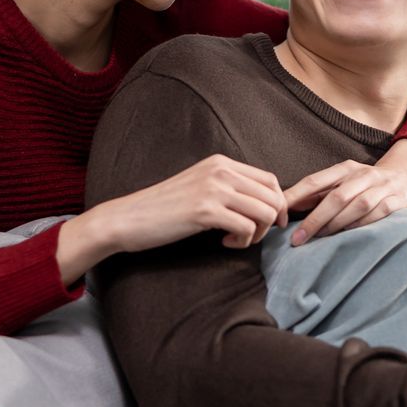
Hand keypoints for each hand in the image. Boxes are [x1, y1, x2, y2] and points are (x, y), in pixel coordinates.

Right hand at [56, 154, 286, 282]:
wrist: (129, 218)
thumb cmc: (164, 208)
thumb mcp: (199, 186)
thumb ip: (227, 187)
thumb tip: (262, 203)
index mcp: (221, 163)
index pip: (269, 179)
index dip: (277, 204)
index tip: (269, 223)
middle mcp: (220, 171)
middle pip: (272, 196)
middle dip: (270, 222)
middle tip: (251, 236)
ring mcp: (213, 189)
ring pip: (264, 212)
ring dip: (257, 234)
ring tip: (236, 240)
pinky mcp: (206, 211)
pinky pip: (246, 228)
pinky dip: (242, 242)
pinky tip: (224, 243)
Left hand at [281, 139, 406, 244]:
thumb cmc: (366, 183)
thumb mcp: (342, 182)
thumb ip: (318, 193)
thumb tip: (285, 208)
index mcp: (345, 168)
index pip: (315, 181)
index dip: (295, 196)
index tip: (279, 214)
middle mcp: (363, 175)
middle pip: (336, 196)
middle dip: (315, 219)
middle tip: (298, 239)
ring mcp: (383, 187)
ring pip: (358, 205)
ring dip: (337, 224)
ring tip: (321, 238)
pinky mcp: (399, 200)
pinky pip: (379, 213)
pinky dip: (363, 225)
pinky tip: (351, 235)